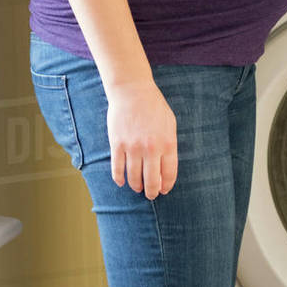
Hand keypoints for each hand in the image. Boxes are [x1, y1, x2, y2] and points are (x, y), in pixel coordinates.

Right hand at [104, 79, 177, 198]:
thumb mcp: (170, 124)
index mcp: (167, 144)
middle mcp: (151, 148)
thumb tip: (165, 168)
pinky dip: (119, 178)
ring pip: (133, 177)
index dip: (166, 185)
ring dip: (136, 186)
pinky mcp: (117, 144)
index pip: (169, 174)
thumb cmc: (154, 106)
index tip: (164, 190)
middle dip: (151, 192)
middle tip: (150, 195)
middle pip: (151, 181)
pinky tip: (121, 181)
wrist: (133, 91)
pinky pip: (117, 169)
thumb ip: (169, 146)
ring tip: (137, 188)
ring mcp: (133, 147)